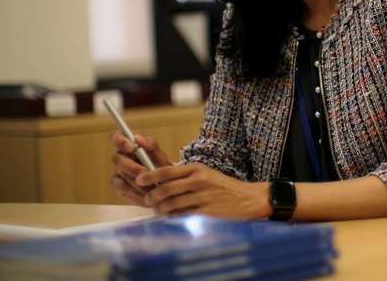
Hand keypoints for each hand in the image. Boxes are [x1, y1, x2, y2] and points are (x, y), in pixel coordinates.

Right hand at [110, 132, 170, 205]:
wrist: (165, 187)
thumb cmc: (160, 167)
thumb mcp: (159, 156)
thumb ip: (151, 145)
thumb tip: (137, 138)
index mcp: (129, 146)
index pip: (116, 137)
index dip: (120, 141)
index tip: (131, 148)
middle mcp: (120, 158)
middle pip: (117, 159)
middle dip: (132, 167)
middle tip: (144, 173)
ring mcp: (117, 173)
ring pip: (119, 175)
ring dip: (135, 181)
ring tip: (150, 186)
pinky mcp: (118, 186)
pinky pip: (121, 188)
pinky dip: (134, 191)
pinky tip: (144, 194)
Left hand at [136, 164, 269, 218]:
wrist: (247, 199)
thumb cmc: (224, 187)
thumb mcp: (206, 174)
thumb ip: (186, 177)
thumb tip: (161, 183)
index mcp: (197, 168)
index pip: (168, 171)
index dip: (150, 176)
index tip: (139, 180)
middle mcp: (199, 180)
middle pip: (166, 188)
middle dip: (152, 196)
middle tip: (147, 200)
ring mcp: (203, 196)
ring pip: (172, 203)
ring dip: (161, 208)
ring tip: (158, 210)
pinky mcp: (206, 211)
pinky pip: (183, 215)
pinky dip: (173, 217)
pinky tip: (171, 217)